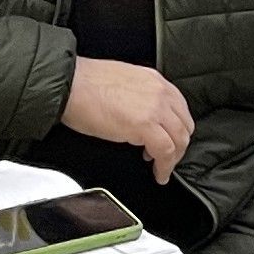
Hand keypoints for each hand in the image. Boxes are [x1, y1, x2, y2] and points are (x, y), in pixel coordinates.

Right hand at [63, 57, 192, 181]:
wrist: (69, 85)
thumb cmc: (85, 85)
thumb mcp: (123, 84)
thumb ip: (140, 98)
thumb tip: (142, 117)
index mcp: (154, 81)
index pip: (180, 108)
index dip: (177, 129)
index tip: (171, 140)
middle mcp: (160, 92)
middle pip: (184, 125)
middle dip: (179, 145)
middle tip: (168, 158)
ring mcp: (155, 108)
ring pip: (179, 139)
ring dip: (173, 158)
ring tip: (162, 168)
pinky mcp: (145, 125)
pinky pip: (165, 151)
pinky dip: (165, 166)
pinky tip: (158, 173)